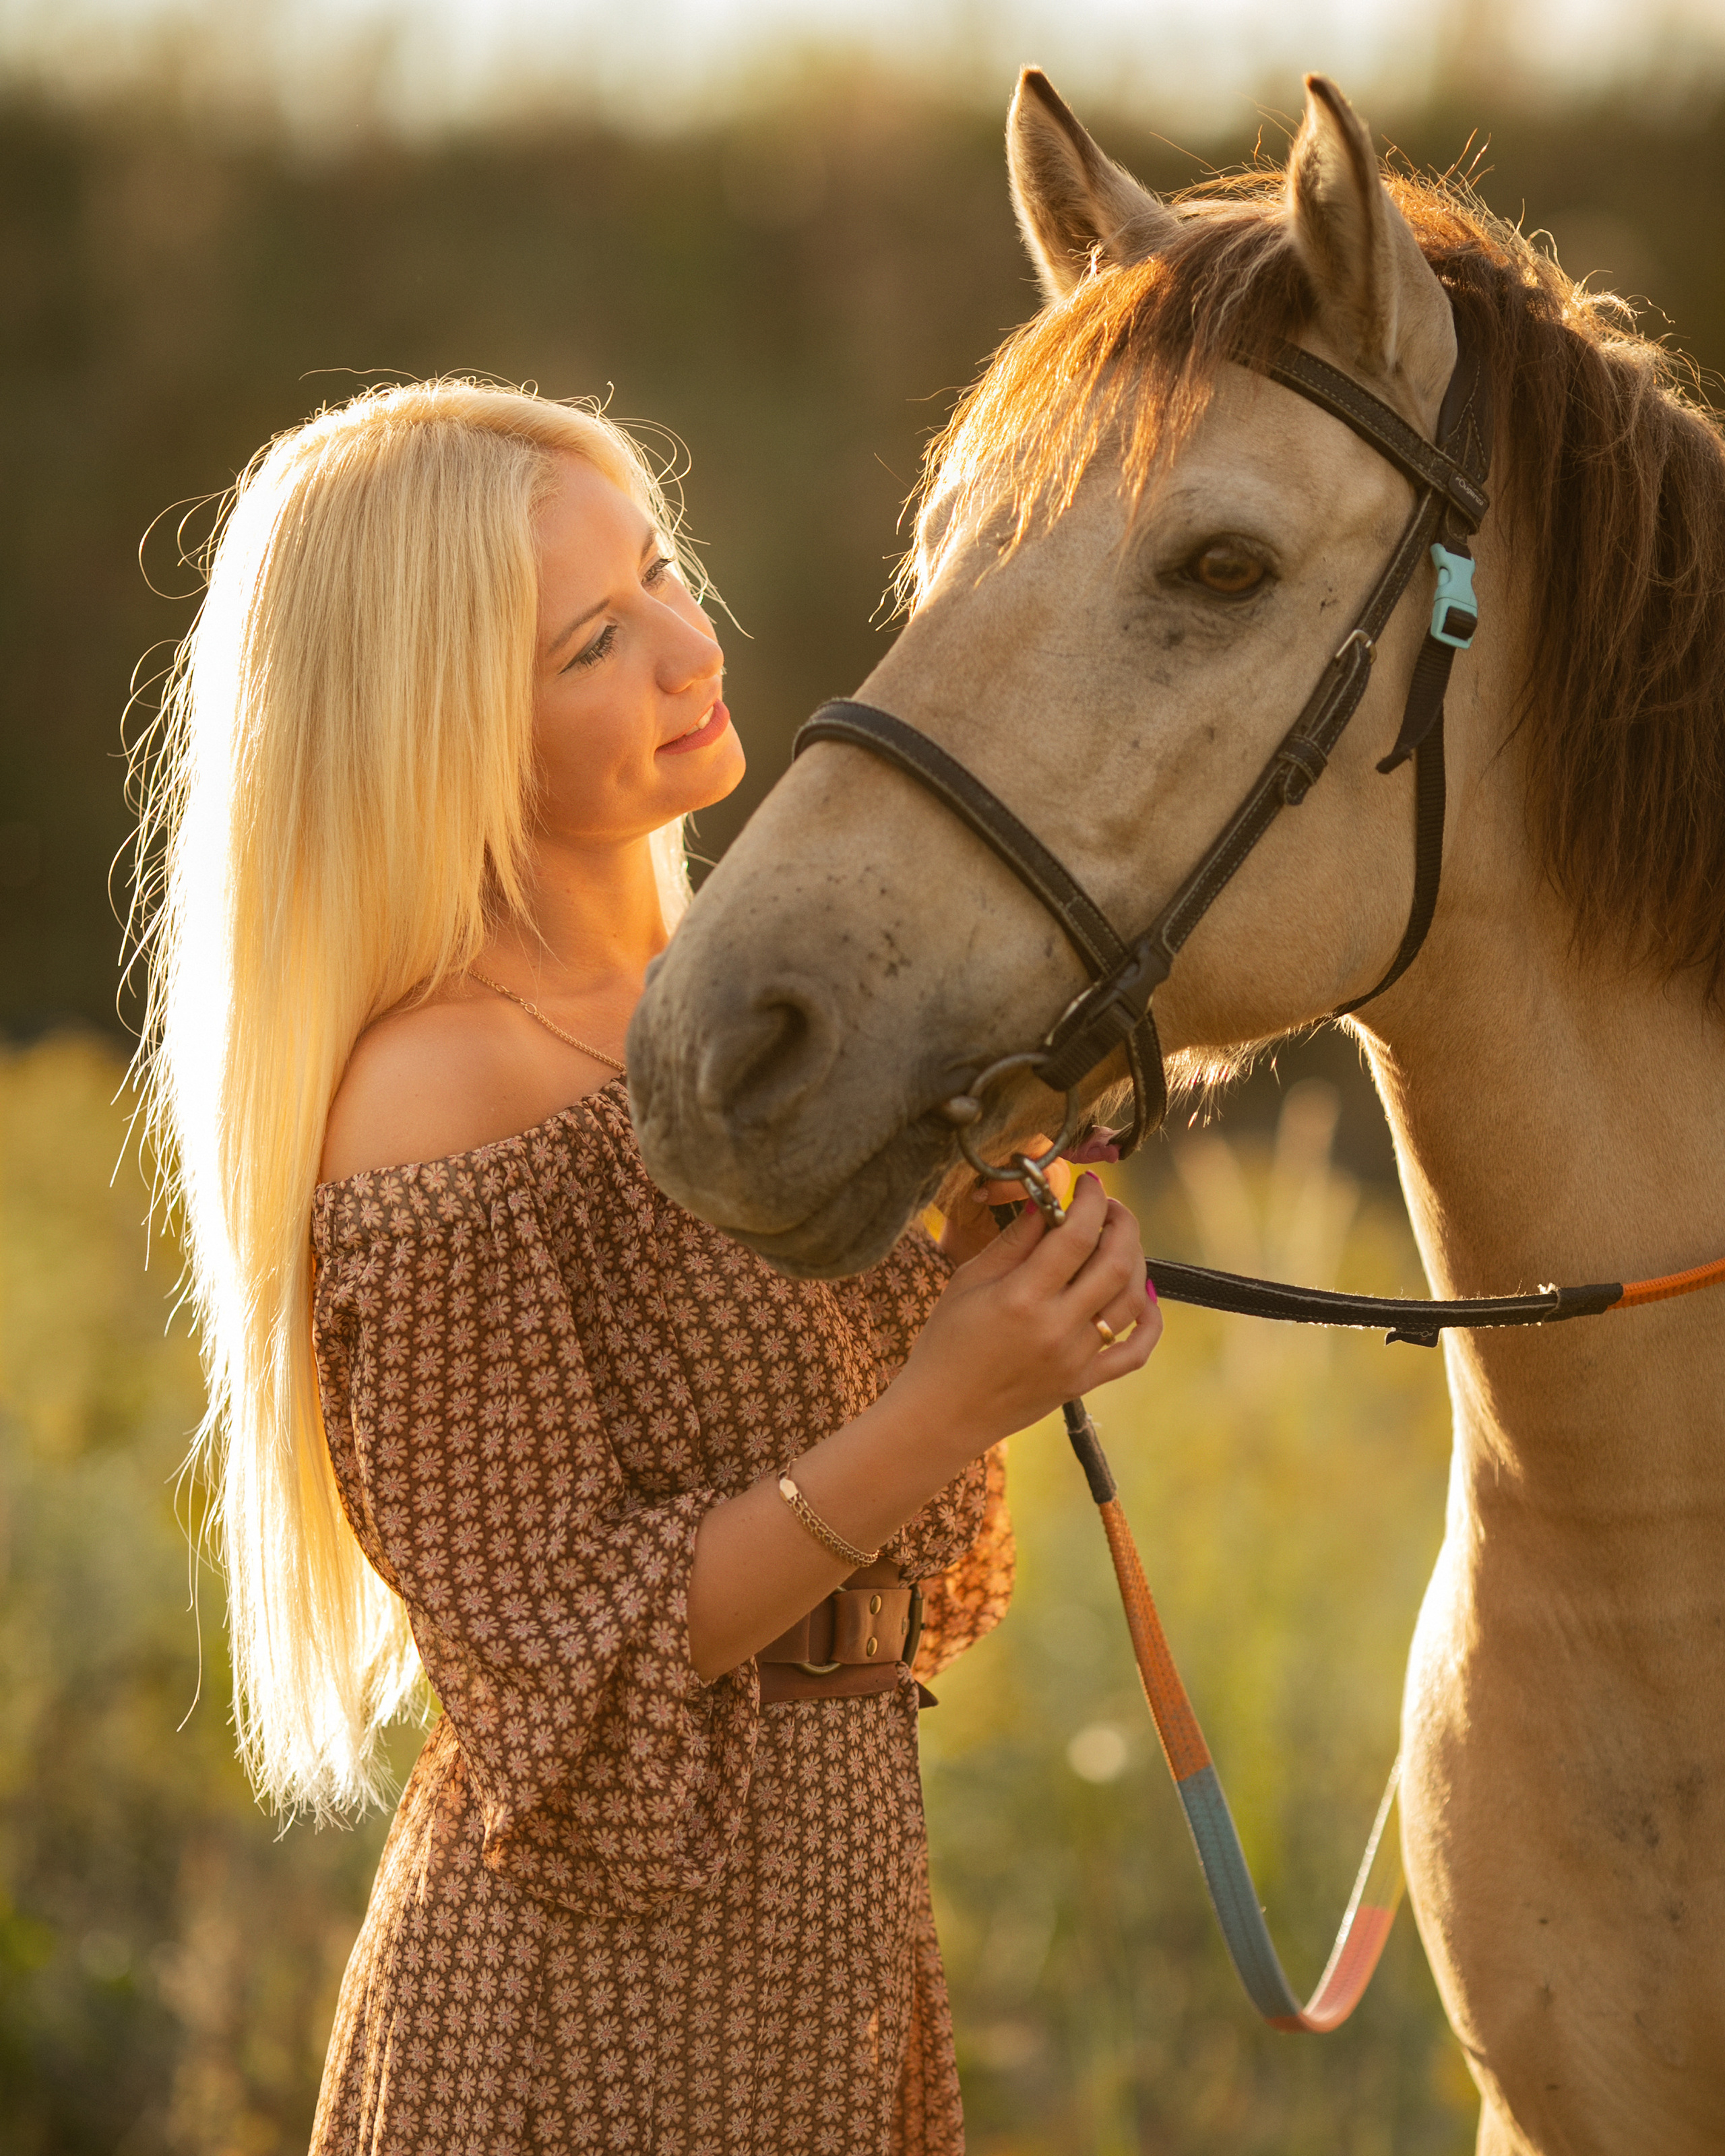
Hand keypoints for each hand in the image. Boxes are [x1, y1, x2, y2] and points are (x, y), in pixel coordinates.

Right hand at [895, 1171, 1159, 1459]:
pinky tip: (1143, 1293)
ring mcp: (1075, 1359)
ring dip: (1135, 1261)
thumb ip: (1015, 1241)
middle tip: (1110, 1207)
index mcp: (1022, 1297)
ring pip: (1131, 1300)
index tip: (1091, 1184)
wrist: (941, 1414)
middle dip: (1122, 1223)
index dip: (1092, 1201)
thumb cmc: (946, 1342)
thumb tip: (1048, 1202)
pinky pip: (1135, 1352)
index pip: (1077, 1235)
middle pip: (1116, 1263)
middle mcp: (1056, 1328)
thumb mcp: (969, 1280)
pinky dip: (1149, 1320)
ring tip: (1119, 1242)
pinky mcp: (1082, 1382)